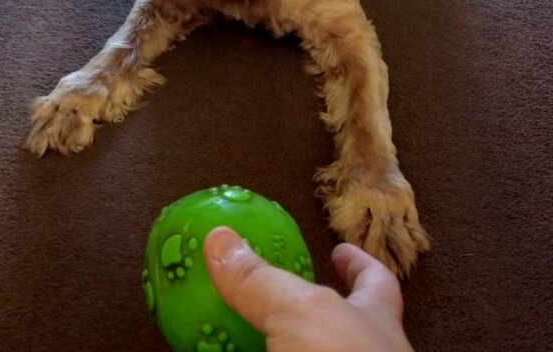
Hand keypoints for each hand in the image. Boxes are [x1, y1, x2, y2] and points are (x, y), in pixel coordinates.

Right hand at [204, 226, 413, 351]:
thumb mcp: (303, 314)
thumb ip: (262, 280)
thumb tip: (221, 238)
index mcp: (370, 321)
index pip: (372, 285)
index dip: (356, 266)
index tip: (339, 251)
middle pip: (321, 326)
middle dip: (283, 311)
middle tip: (245, 292)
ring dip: (243, 344)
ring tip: (208, 334)